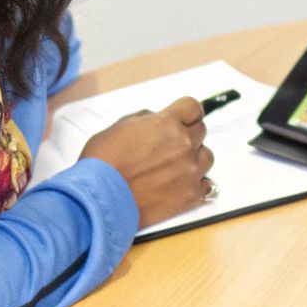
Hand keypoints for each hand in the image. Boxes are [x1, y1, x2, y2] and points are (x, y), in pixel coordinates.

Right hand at [80, 95, 214, 228]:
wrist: (100, 198)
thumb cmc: (103, 163)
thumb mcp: (119, 127)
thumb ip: (145, 120)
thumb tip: (157, 121)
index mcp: (167, 123)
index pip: (193, 107)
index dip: (187, 113)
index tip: (183, 119)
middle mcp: (183, 144)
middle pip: (201, 131)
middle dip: (187, 135)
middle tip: (169, 147)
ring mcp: (190, 170)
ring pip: (206, 157)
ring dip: (194, 159)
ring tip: (174, 169)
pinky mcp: (191, 195)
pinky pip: (206, 185)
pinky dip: (196, 184)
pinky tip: (180, 186)